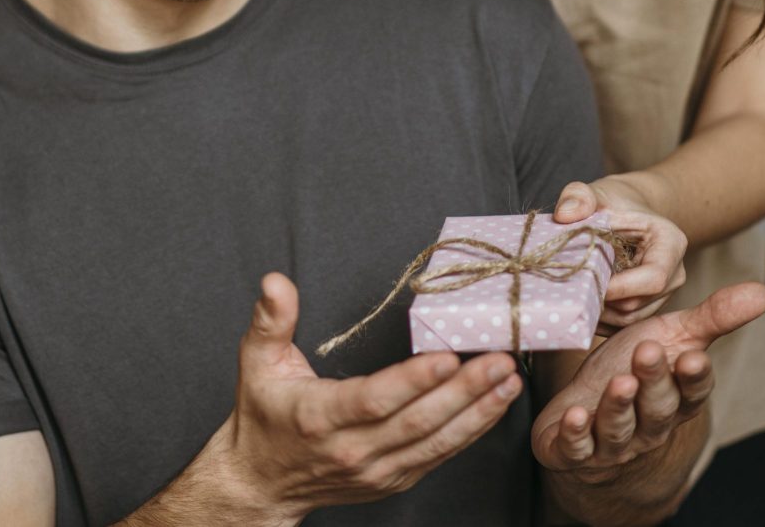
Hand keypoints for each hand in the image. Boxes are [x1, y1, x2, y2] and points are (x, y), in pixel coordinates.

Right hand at [209, 273, 523, 522]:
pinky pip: (436, 456)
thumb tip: (275, 280)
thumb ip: (270, 319)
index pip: (373, 400)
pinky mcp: (392, 481)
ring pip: (435, 443)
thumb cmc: (262, 417)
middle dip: (464, 391)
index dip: (412, 381)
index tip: (446, 357)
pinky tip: (492, 408)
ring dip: (477, 413)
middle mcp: (351, 449)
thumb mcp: (256, 363)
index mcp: (319, 416)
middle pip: (417, 421)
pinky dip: (468, 433)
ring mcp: (375, 470)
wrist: (260, 483)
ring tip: (508, 382)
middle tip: (500, 361)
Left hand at [531, 282, 764, 480]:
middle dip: (654, 382)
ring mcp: (612, 442)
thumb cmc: (629, 366)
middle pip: (657, 408)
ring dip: (618, 407)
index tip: (692, 357)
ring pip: (619, 428)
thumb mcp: (668, 337)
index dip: (692, 378)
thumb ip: (711, 318)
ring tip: (618, 381)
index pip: (691, 392)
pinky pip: (577, 447)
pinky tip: (573, 415)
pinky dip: (574, 435)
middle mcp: (649, 425)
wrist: (585, 412)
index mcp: (675, 399)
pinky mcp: (575, 451)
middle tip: (647, 351)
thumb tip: (762, 292)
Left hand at [554, 177, 687, 329]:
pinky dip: (597, 320)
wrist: (622, 212)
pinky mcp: (646, 308)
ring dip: (596, 313)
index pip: (653, 278)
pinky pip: (621, 325)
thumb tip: (565, 215)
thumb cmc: (612, 202)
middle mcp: (673, 275)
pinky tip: (576, 306)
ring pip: (628, 319)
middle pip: (638, 304)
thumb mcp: (595, 193)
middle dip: (600, 301)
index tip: (583, 282)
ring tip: (568, 298)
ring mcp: (662, 296)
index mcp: (670, 245)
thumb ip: (579, 197)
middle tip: (566, 292)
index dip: (618, 287)